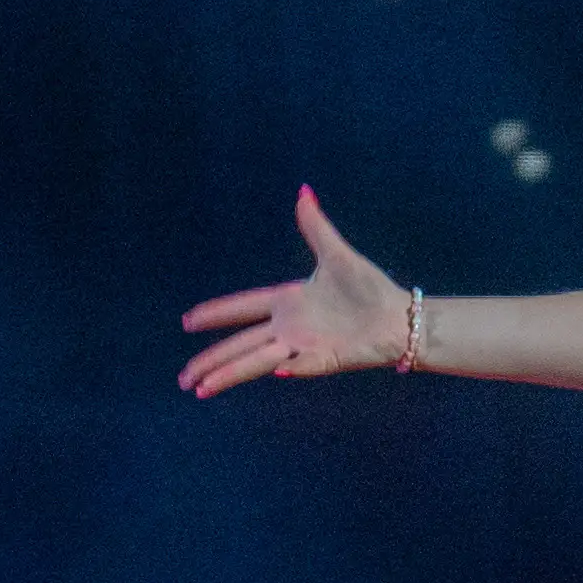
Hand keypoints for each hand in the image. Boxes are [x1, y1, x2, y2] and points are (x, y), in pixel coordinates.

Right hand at [178, 187, 406, 396]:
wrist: (399, 316)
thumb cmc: (369, 288)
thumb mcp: (337, 254)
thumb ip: (316, 227)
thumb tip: (303, 191)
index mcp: (287, 302)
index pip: (242, 308)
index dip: (216, 314)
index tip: (187, 322)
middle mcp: (289, 328)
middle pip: (240, 345)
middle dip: (210, 361)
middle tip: (183, 379)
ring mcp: (305, 346)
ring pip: (259, 362)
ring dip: (232, 374)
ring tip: (202, 390)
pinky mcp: (327, 360)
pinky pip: (306, 365)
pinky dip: (293, 368)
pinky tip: (275, 373)